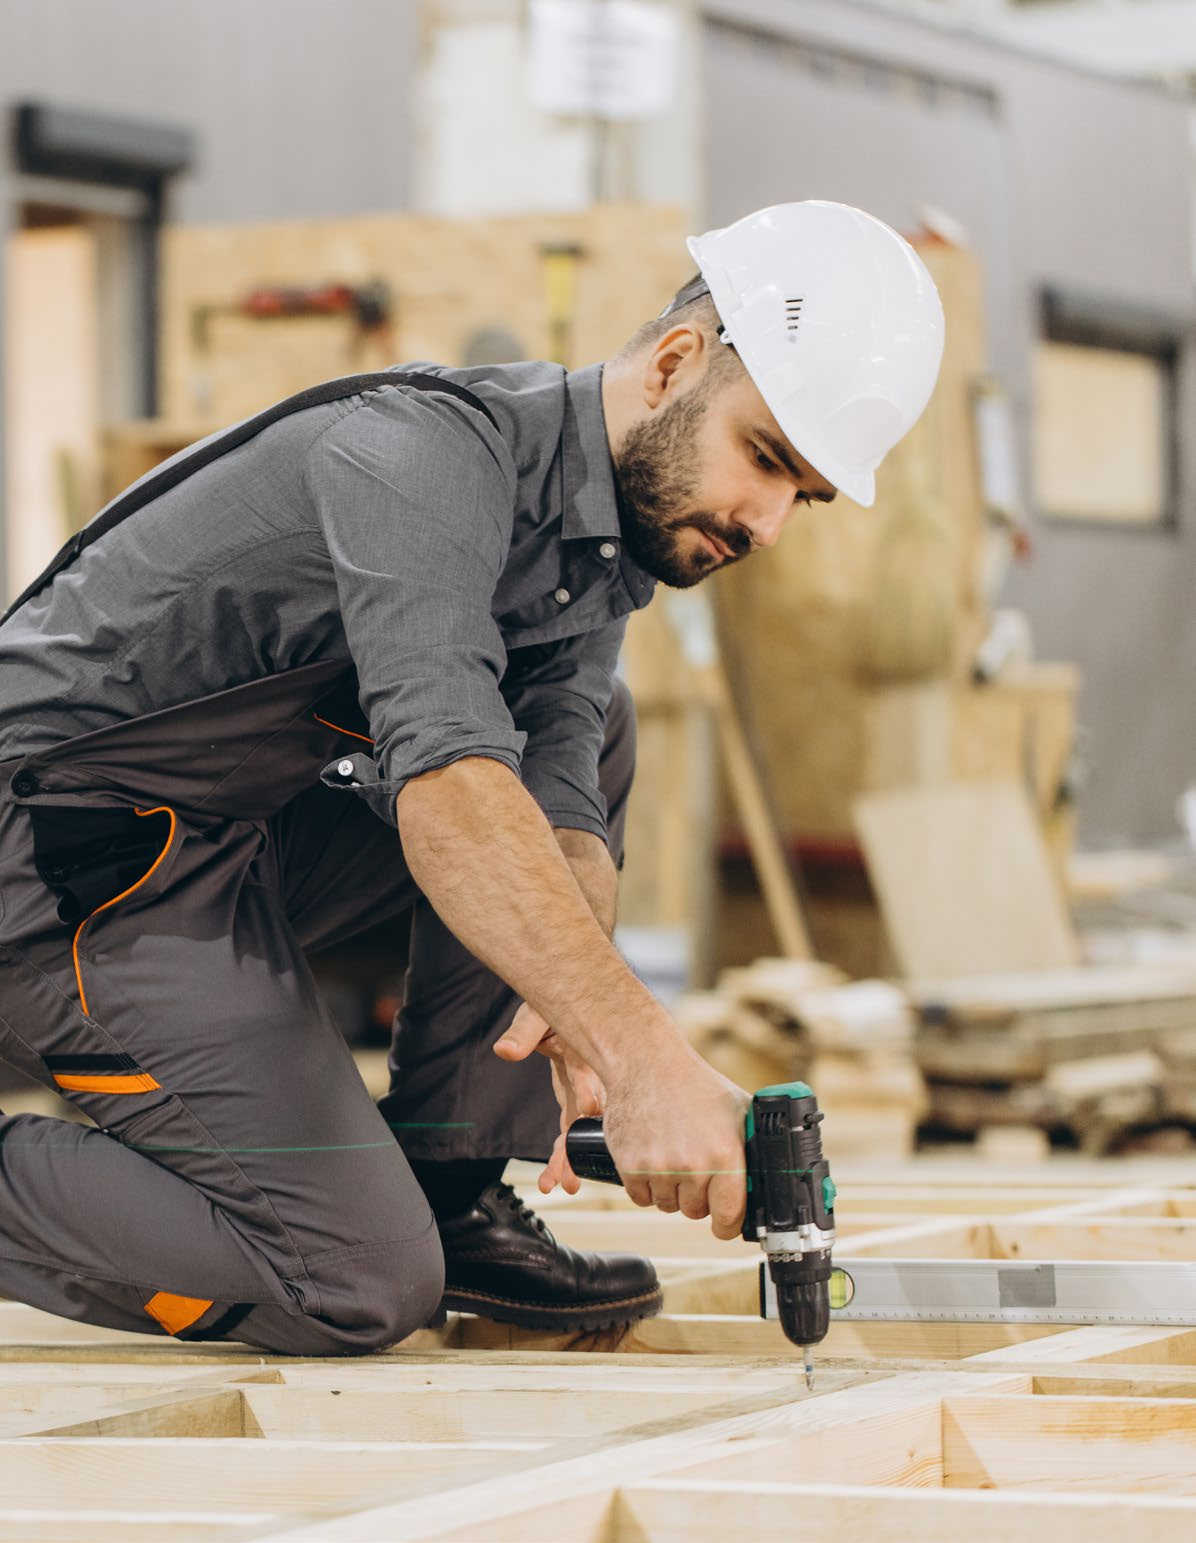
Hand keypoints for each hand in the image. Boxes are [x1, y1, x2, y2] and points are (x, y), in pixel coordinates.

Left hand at [493, 1003, 605, 1196]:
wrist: (574, 1005)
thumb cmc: (557, 1004)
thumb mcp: (537, 1012)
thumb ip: (522, 1032)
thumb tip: (504, 1050)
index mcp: (582, 1052)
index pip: (586, 1072)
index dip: (589, 1088)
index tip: (589, 1109)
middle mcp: (590, 1076)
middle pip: (587, 1115)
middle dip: (580, 1146)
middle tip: (573, 1177)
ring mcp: (585, 1089)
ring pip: (579, 1129)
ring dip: (571, 1158)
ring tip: (564, 1187)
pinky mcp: (576, 1097)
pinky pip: (571, 1128)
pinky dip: (564, 1152)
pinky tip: (552, 1178)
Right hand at [602, 1052, 749, 1239]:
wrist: (647, 1064)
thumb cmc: (695, 1085)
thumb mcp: (739, 1109)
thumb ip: (756, 1145)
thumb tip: (774, 1177)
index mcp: (726, 1153)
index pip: (730, 1215)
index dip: (728, 1225)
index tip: (725, 1225)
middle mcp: (693, 1164)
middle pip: (696, 1212)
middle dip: (697, 1197)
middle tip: (694, 1168)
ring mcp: (660, 1167)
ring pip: (668, 1204)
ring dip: (671, 1190)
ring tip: (672, 1156)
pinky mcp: (630, 1166)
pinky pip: (641, 1198)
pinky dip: (645, 1186)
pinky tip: (652, 1159)